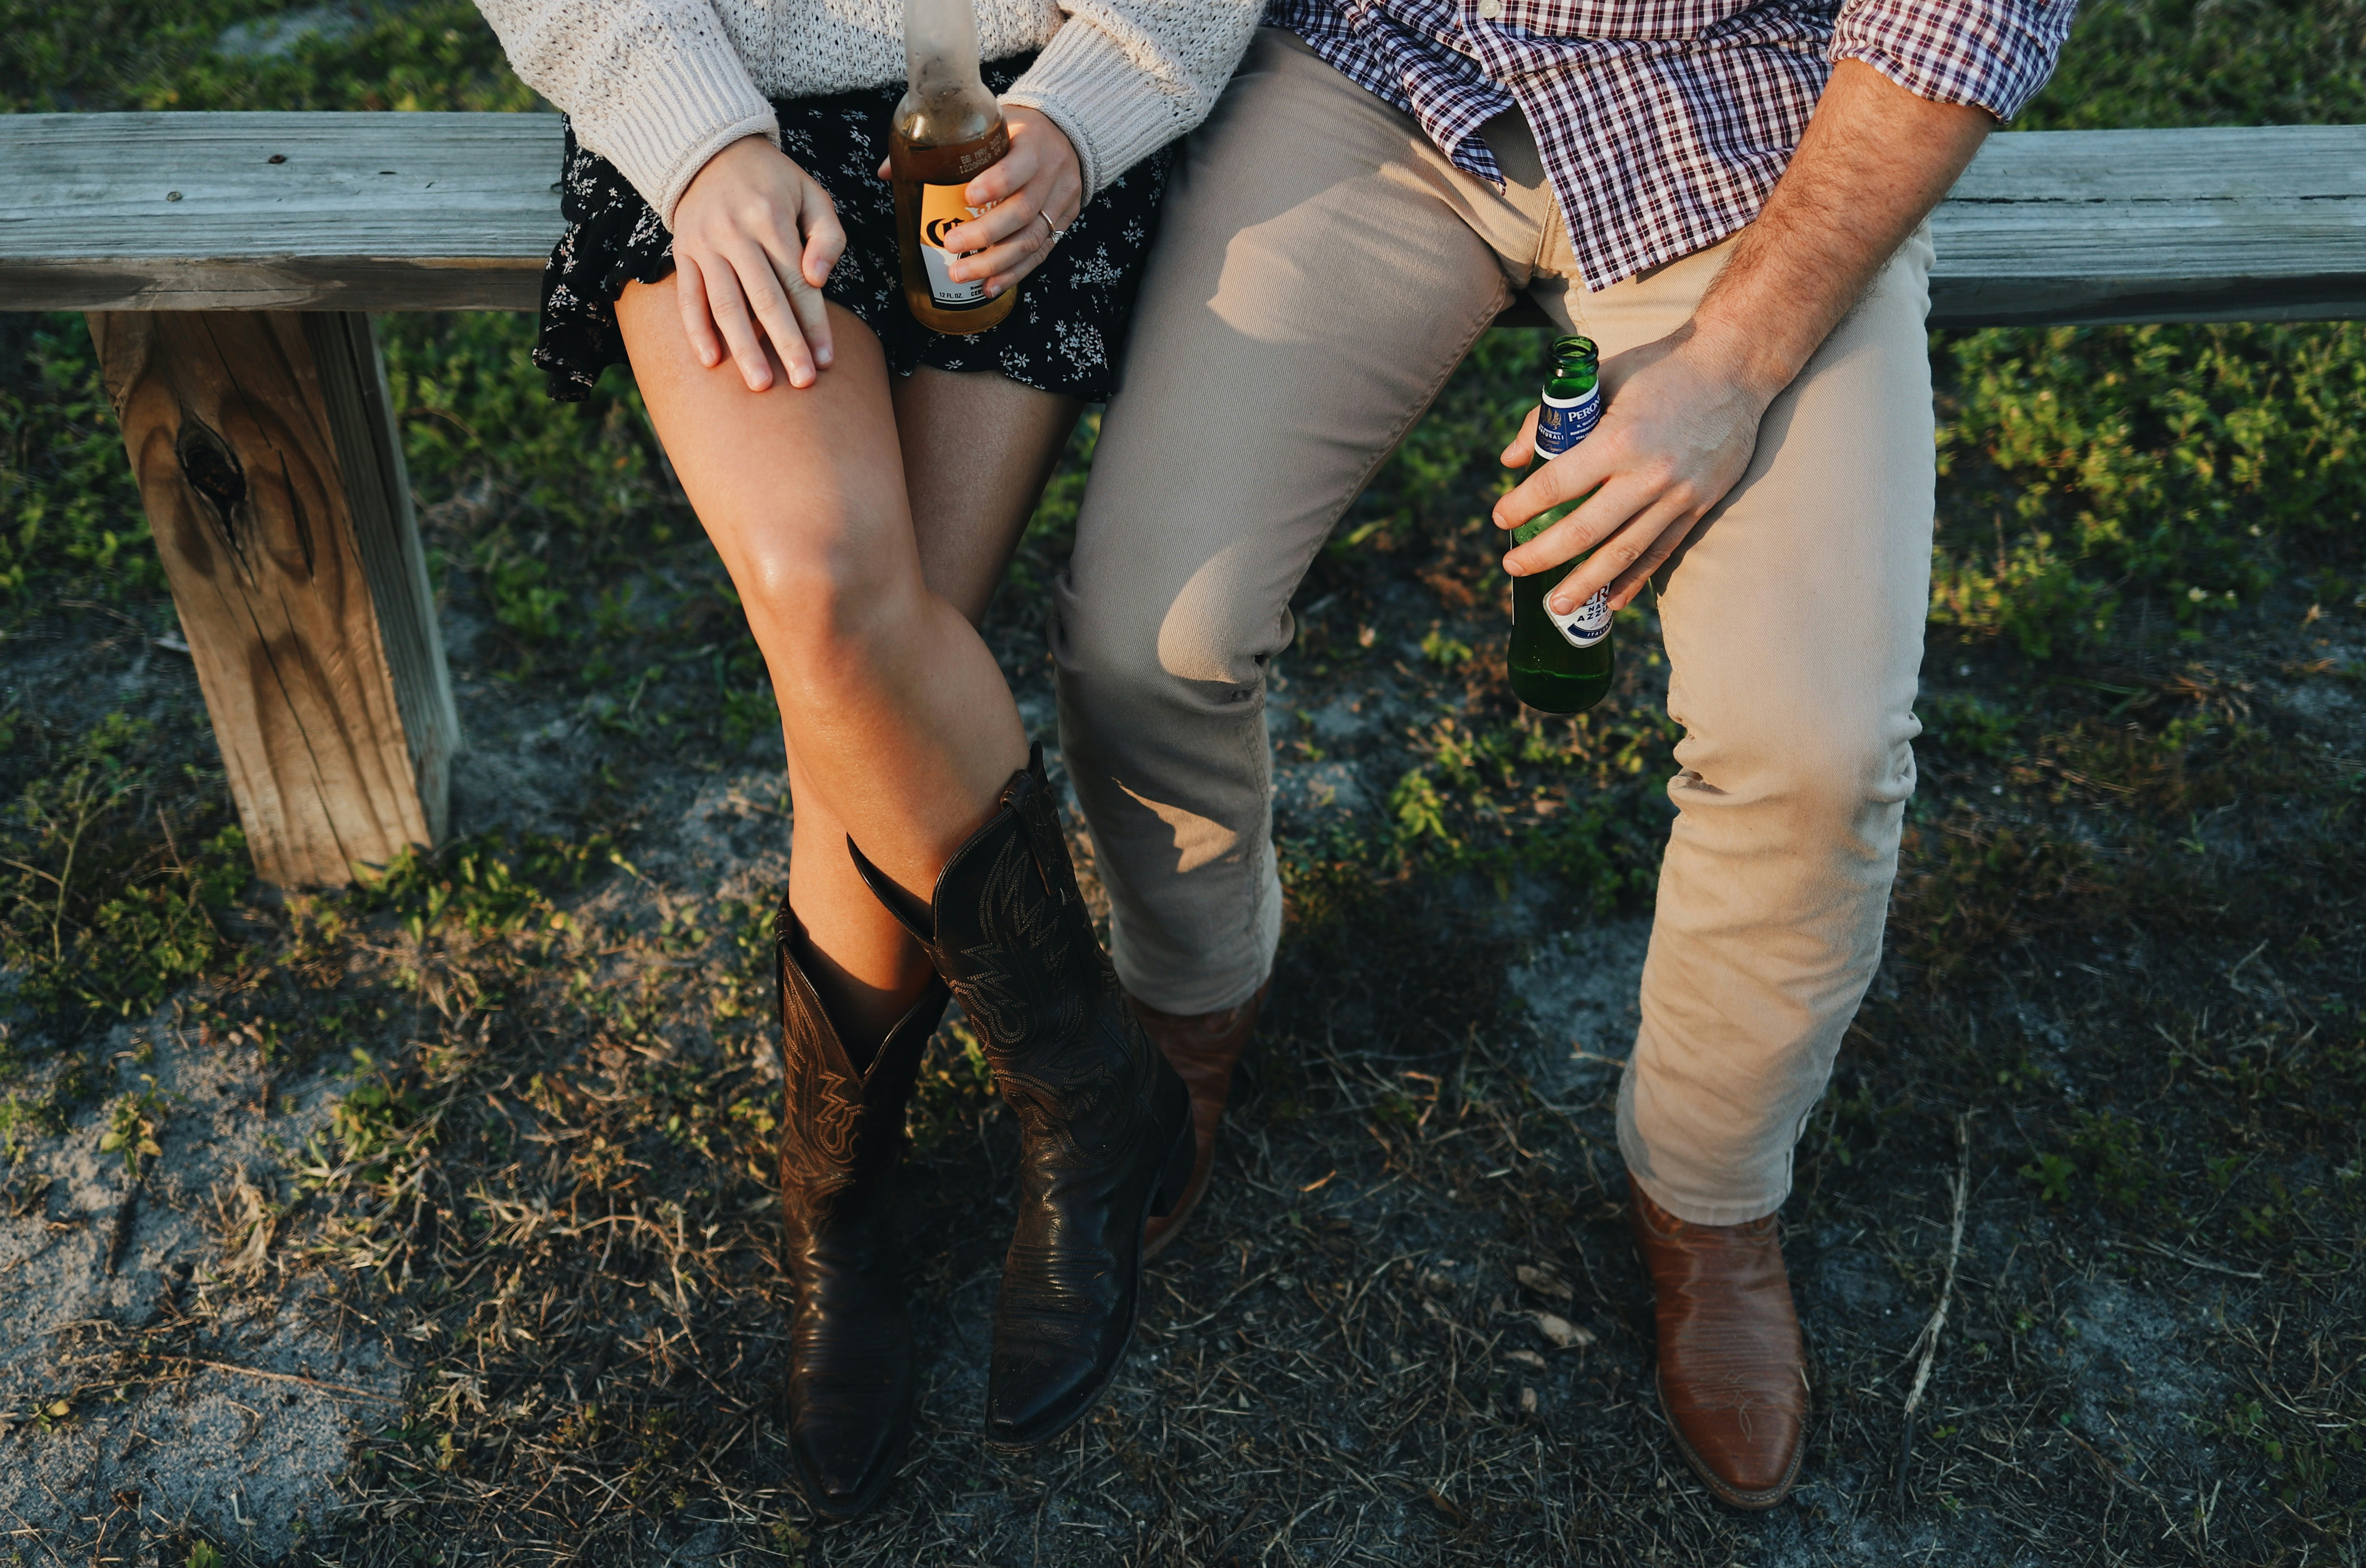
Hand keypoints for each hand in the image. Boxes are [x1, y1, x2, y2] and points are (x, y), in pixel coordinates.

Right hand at [671, 134, 846, 391]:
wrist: (712, 151)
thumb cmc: (774, 182)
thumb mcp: (812, 194)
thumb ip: (827, 237)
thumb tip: (817, 280)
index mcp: (771, 218)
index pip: (797, 282)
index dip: (813, 323)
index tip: (827, 359)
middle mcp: (735, 232)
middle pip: (764, 299)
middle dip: (785, 344)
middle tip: (802, 382)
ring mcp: (704, 244)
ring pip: (725, 304)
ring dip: (743, 347)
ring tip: (761, 384)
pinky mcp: (683, 252)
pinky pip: (688, 296)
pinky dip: (698, 330)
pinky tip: (711, 361)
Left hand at [877, 106, 1080, 295]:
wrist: (1068, 134)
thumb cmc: (1016, 129)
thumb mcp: (989, 123)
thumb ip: (944, 143)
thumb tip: (888, 171)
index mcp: (1032, 142)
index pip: (1019, 166)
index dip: (996, 184)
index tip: (967, 198)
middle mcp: (1051, 173)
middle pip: (1023, 211)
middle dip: (985, 234)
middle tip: (950, 246)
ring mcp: (1059, 201)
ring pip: (1032, 239)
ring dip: (995, 263)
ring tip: (962, 274)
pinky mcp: (1062, 223)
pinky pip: (1041, 254)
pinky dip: (1014, 273)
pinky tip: (990, 286)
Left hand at [1493, 325, 1776, 615]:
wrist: (1735, 367)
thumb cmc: (1661, 368)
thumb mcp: (1601, 379)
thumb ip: (1550, 418)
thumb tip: (1510, 459)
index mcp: (1619, 438)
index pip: (1557, 484)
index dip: (1522, 506)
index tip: (1500, 518)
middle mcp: (1649, 474)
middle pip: (1585, 531)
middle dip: (1542, 555)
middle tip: (1512, 567)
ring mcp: (1678, 495)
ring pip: (1624, 552)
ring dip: (1585, 583)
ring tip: (1555, 606)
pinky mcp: (1699, 506)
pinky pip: (1662, 553)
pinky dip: (1634, 580)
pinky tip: (1611, 600)